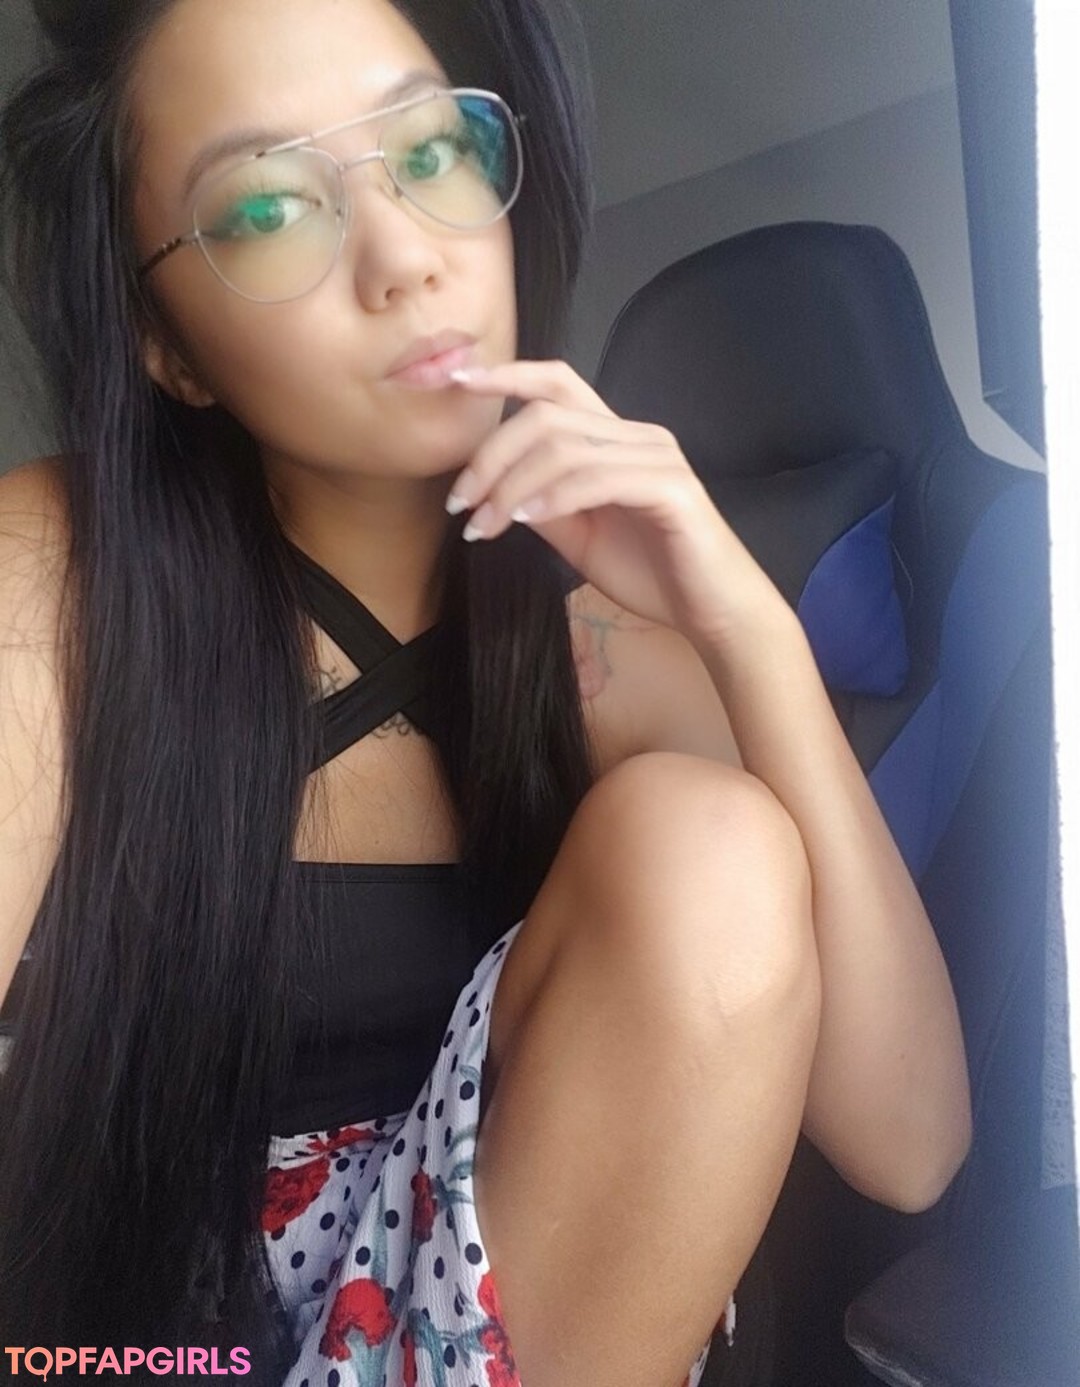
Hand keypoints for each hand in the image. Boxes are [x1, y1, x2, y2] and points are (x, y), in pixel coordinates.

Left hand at [444, 357, 787, 645]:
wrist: (712, 613)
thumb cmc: (654, 575)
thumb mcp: (579, 538)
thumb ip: (543, 506)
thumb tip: (495, 488)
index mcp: (616, 440)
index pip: (558, 385)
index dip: (507, 376)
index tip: (459, 382)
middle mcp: (638, 436)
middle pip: (546, 417)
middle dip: (491, 456)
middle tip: (461, 502)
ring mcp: (657, 458)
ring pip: (564, 448)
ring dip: (510, 486)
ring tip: (483, 525)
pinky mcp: (670, 488)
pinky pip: (596, 479)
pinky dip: (552, 497)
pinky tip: (525, 519)